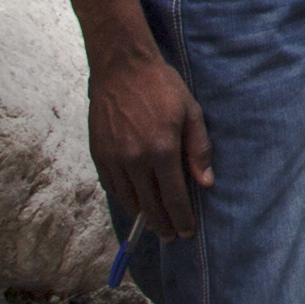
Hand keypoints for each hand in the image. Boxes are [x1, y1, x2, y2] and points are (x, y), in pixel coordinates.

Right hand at [87, 43, 211, 241]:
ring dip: (142, 215)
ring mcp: (113, 158)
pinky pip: (111, 186)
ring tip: (154, 223)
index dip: (181, 219)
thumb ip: (198, 150)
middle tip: (170, 237)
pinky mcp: (98, 153)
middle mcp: (135, 159)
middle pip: (150, 205)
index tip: (186, 233)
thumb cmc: (161, 87)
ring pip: (128, 199)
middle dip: (162, 225)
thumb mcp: (191, 113)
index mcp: (162, 150)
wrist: (122, 67)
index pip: (174, 197)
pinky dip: (124, 197)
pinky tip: (134, 201)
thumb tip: (206, 182)